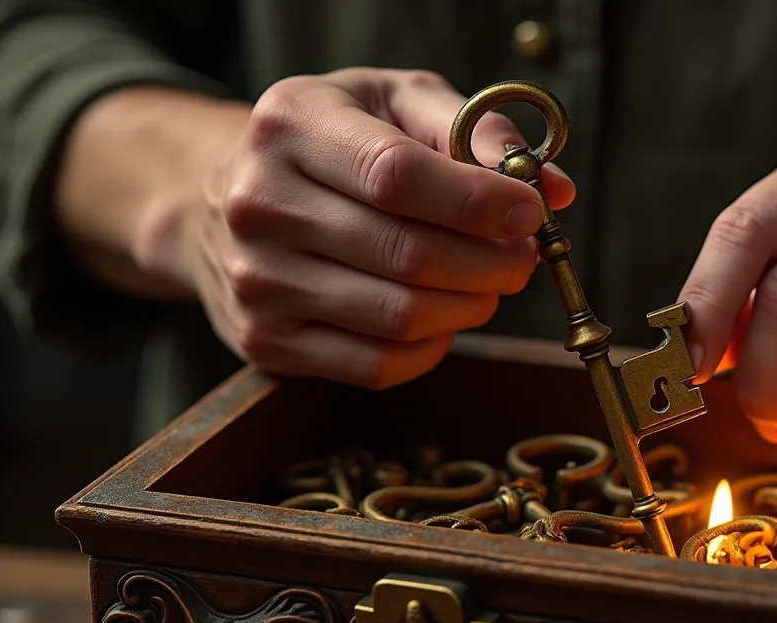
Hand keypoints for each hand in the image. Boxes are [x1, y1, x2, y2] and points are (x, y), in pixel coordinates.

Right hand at [143, 68, 574, 388]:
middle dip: (492, 262)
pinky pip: (377, 365)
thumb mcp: (396, 103)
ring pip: (400, 316)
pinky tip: (440, 316)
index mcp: (291, 124)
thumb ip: (476, 132)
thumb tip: (553, 189)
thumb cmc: (334, 143)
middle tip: (522, 256)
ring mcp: (256, 279)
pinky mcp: (265, 341)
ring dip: (469, 306)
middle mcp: (259, 202)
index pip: (398, 176)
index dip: (478, 203)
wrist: (223, 195)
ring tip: (486, 283)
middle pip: (409, 255)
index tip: (530, 213)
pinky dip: (431, 347)